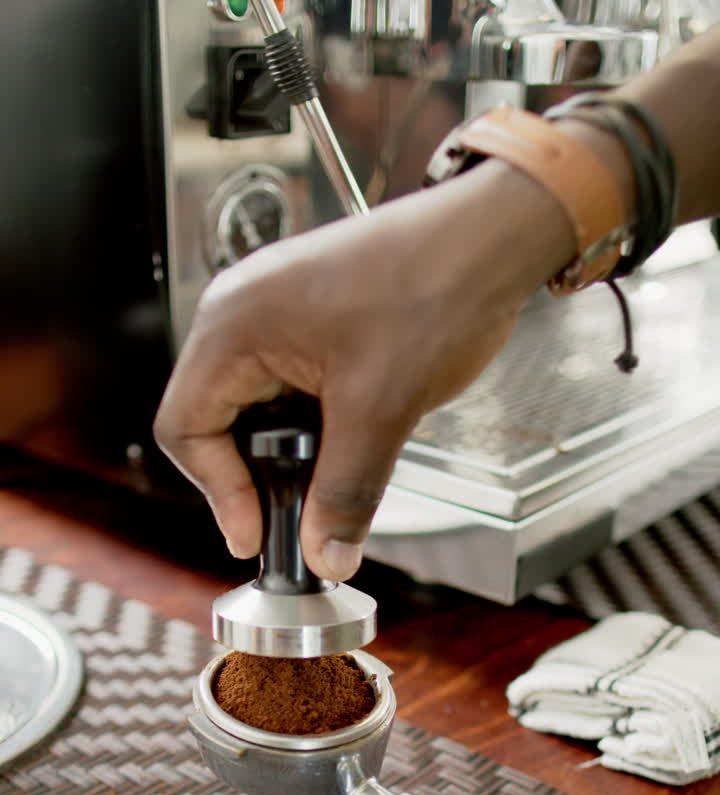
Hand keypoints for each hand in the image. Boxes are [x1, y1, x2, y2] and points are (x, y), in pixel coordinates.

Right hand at [153, 161, 572, 580]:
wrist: (489, 240)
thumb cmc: (433, 289)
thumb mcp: (382, 411)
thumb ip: (346, 493)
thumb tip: (326, 554)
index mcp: (234, 325)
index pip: (186, 428)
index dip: (219, 492)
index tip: (257, 534)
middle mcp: (239, 312)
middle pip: (213, 420)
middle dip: (255, 475)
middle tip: (297, 518)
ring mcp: (270, 310)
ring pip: (253, 407)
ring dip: (287, 451)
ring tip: (333, 476)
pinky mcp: (303, 316)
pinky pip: (283, 385)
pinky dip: (308, 424)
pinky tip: (348, 439)